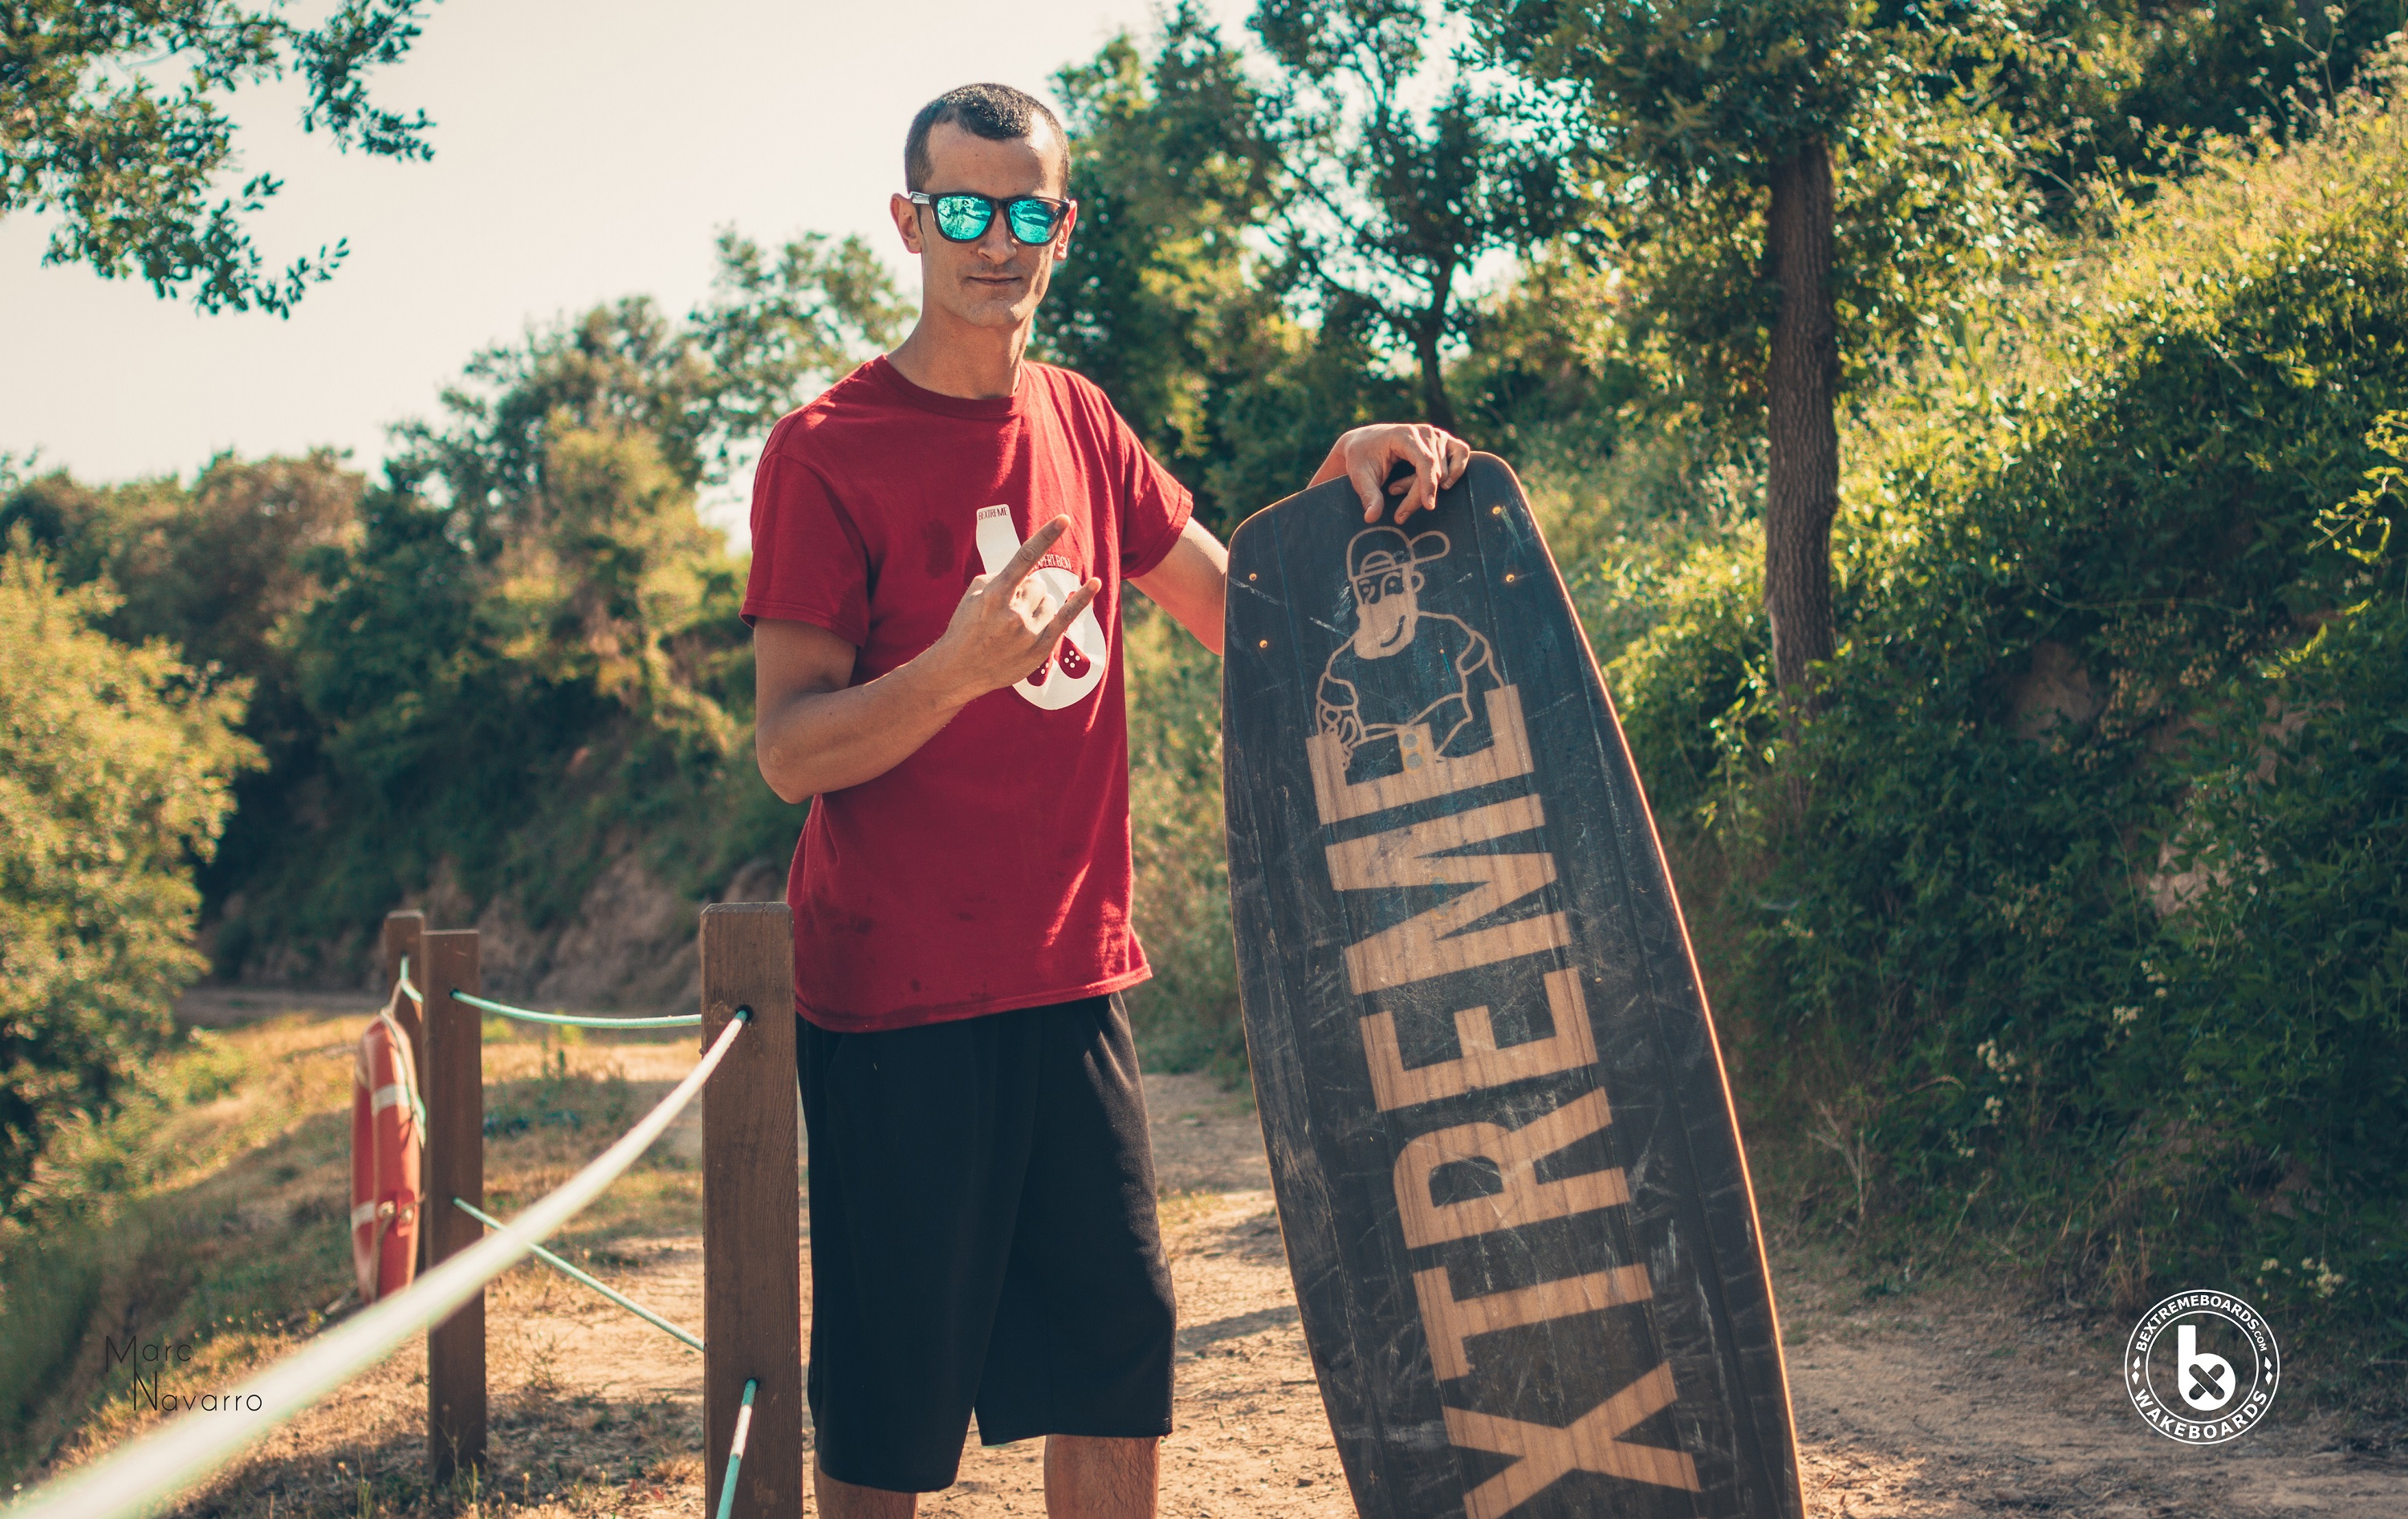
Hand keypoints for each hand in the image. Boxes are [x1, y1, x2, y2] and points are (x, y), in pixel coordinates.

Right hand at [925, 514, 1100, 702]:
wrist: (958, 670)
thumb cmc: (964, 629)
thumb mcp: (972, 596)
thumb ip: (997, 578)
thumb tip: (1023, 572)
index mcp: (994, 594)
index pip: (1024, 558)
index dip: (1045, 536)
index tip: (1063, 519)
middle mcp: (1013, 612)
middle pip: (1038, 585)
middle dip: (1028, 592)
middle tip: (1011, 609)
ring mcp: (1028, 631)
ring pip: (1049, 601)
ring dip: (1038, 606)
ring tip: (1017, 624)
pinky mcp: (1040, 648)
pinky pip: (1066, 617)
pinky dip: (1081, 599)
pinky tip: (1094, 584)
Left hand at [1318, 423, 1470, 522]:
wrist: (1364, 442)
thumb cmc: (1361, 457)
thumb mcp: (1359, 476)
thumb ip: (1368, 495)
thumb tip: (1371, 518)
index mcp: (1405, 435)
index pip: (1425, 462)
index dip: (1428, 485)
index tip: (1428, 506)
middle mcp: (1425, 432)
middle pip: (1435, 471)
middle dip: (1417, 494)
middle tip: (1395, 504)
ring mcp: (1437, 435)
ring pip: (1444, 470)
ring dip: (1425, 486)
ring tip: (1399, 487)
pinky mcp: (1445, 440)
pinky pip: (1461, 455)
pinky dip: (1455, 472)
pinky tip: (1441, 485)